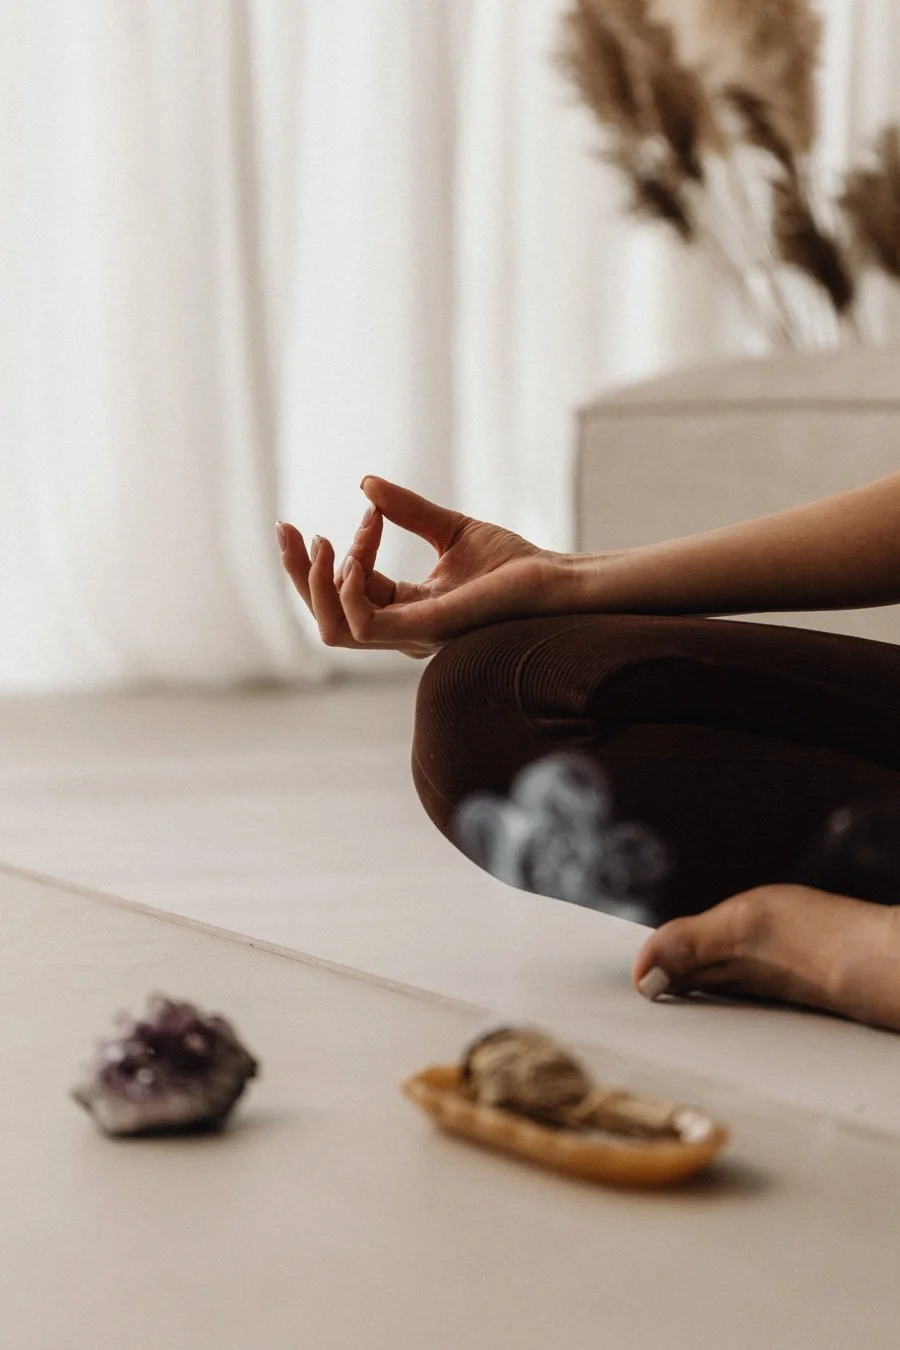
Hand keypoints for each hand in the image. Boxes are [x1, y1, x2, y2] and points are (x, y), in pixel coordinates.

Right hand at [276, 476, 562, 657]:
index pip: (345, 590)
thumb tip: (364, 485)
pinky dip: (348, 589)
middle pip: (325, 616)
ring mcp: (410, 634)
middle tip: (287, 530)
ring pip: (334, 629)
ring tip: (322, 541)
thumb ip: (406, 511)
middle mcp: (400, 629)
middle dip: (297, 574)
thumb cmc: (513, 563)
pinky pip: (364, 623)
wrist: (553, 580)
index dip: (333, 553)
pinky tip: (354, 556)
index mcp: (404, 608)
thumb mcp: (448, 527)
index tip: (366, 509)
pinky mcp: (424, 630)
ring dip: (316, 583)